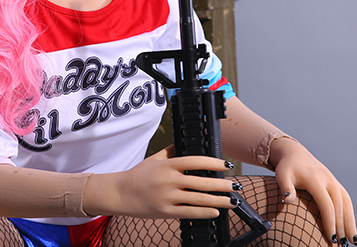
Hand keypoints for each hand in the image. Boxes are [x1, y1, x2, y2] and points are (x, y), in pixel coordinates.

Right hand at [84, 146, 240, 218]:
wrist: (120, 193)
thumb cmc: (138, 175)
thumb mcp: (154, 158)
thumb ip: (171, 150)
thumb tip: (185, 143)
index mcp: (167, 165)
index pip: (195, 161)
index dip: (213, 163)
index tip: (226, 165)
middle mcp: (169, 181)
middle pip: (201, 182)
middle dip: (222, 185)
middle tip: (236, 186)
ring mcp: (168, 197)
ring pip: (199, 200)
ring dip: (219, 201)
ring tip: (232, 201)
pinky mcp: (166, 211)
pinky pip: (190, 213)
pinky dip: (205, 212)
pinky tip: (215, 211)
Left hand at [270, 138, 356, 244]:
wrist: (294, 154)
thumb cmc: (286, 167)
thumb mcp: (281, 175)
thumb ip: (285, 188)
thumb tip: (287, 201)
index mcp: (316, 180)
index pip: (327, 204)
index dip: (330, 222)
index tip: (330, 237)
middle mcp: (328, 180)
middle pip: (339, 206)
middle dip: (341, 226)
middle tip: (340, 244)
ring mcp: (334, 181)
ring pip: (347, 204)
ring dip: (350, 222)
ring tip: (352, 240)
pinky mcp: (335, 184)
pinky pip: (346, 200)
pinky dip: (349, 214)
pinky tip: (349, 227)